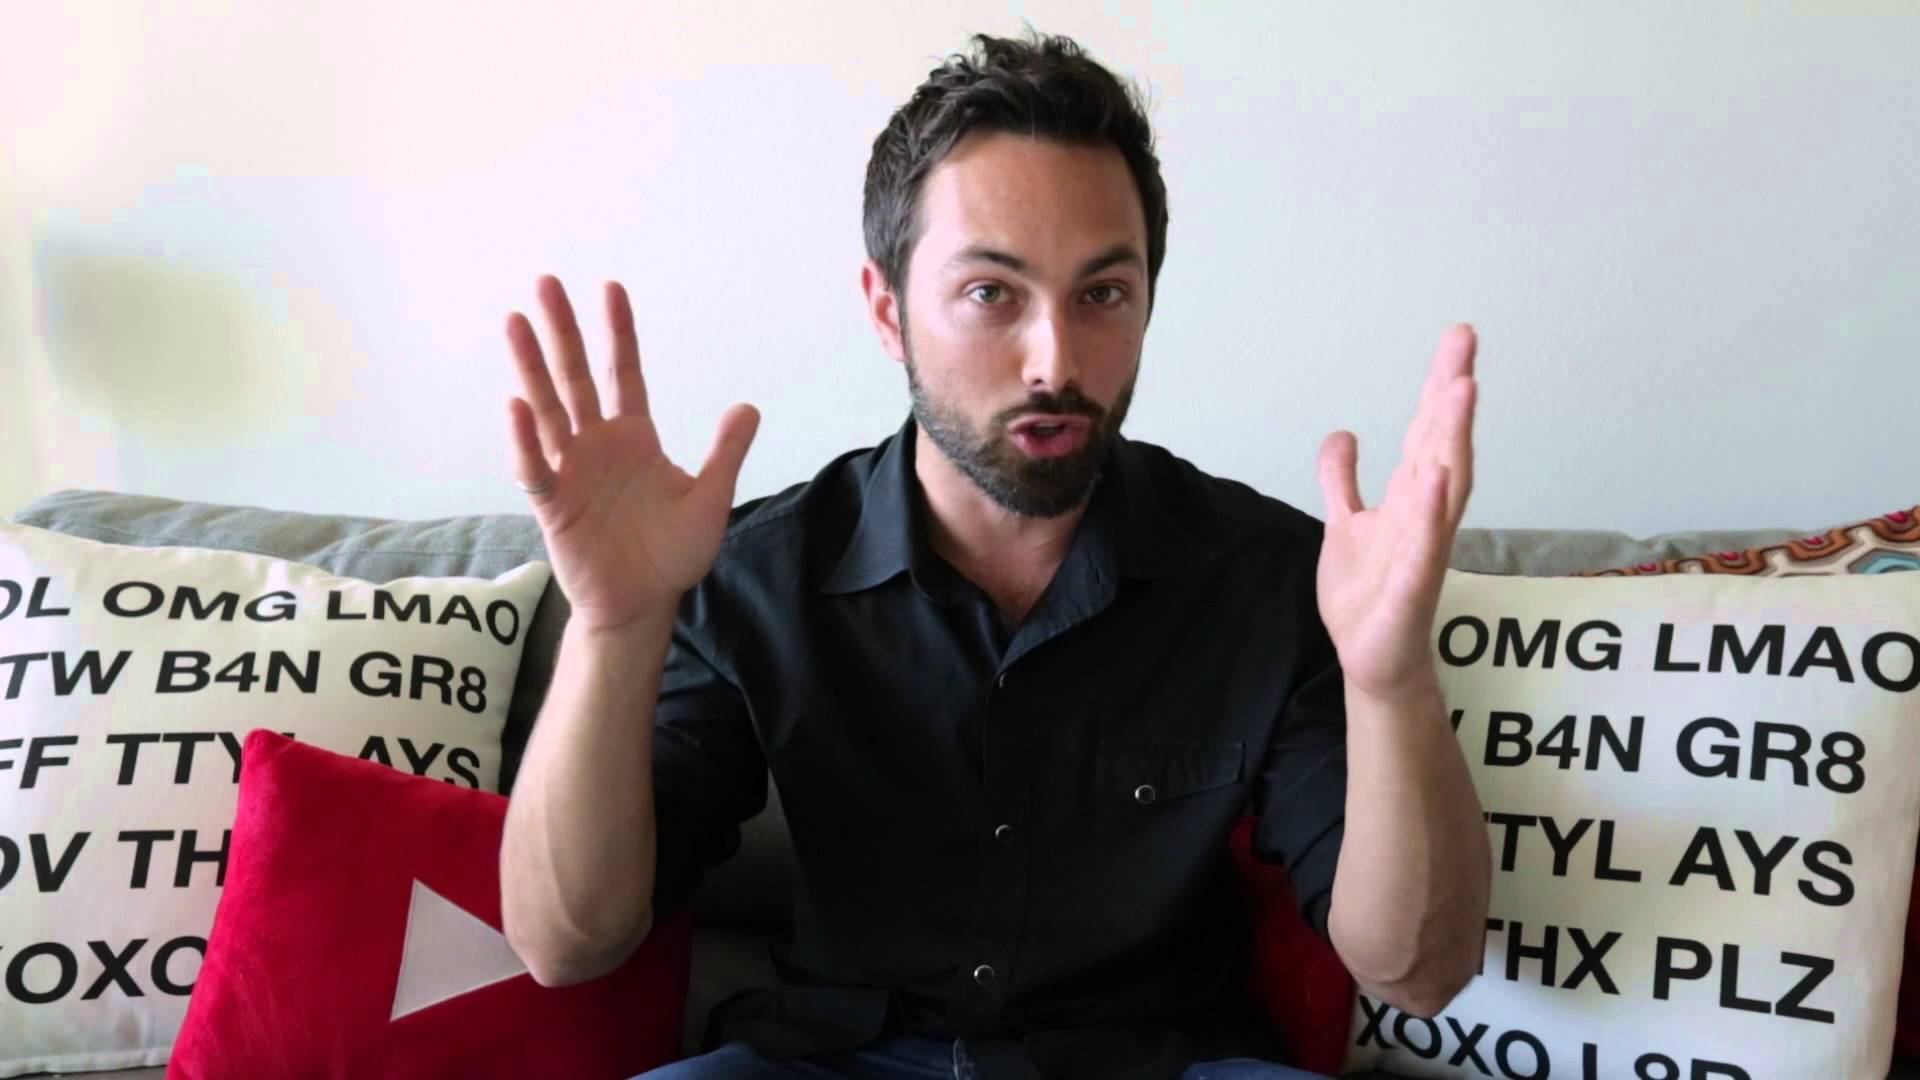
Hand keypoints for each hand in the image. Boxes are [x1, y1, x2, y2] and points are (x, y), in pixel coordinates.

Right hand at [505, 275, 758, 632]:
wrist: (643, 604)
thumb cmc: (673, 554)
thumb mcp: (709, 500)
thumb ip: (724, 454)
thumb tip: (747, 407)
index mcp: (635, 438)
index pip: (625, 373)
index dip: (619, 332)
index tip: (611, 287)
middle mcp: (598, 445)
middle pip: (577, 377)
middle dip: (563, 332)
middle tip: (546, 283)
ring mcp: (572, 470)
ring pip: (548, 409)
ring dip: (531, 367)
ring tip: (515, 322)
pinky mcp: (554, 504)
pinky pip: (536, 468)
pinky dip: (526, 440)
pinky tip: (517, 405)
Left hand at [1315, 325, 1477, 704]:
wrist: (1371, 659)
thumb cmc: (1367, 595)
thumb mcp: (1345, 524)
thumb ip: (1342, 480)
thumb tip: (1343, 435)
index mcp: (1410, 498)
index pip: (1428, 432)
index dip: (1440, 386)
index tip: (1458, 338)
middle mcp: (1425, 515)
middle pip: (1442, 445)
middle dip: (1451, 395)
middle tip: (1463, 342)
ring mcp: (1423, 550)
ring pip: (1443, 486)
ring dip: (1451, 438)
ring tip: (1459, 391)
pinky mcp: (1412, 589)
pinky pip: (1425, 548)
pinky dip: (1432, 515)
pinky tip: (1438, 481)